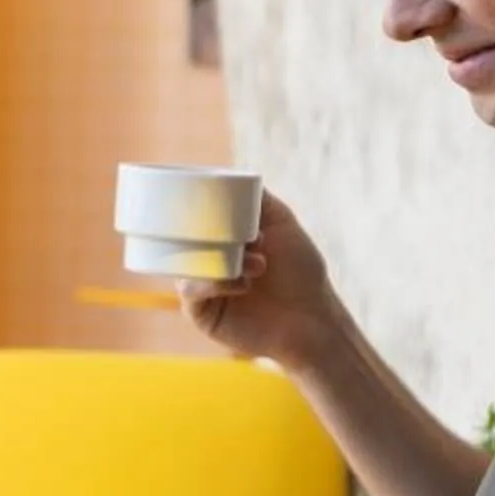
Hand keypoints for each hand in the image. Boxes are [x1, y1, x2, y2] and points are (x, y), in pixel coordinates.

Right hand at [179, 193, 336, 368]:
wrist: (312, 319)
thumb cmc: (301, 274)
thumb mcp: (283, 224)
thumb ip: (260, 201)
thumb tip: (234, 175)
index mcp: (221, 241)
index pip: (193, 220)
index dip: (190, 207)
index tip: (198, 196)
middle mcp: (207, 262)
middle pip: (182, 239)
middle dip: (200, 231)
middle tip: (235, 233)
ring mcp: (202, 288)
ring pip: (185, 264)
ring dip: (218, 260)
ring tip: (258, 264)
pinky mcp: (201, 313)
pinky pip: (191, 292)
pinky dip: (214, 283)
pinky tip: (244, 284)